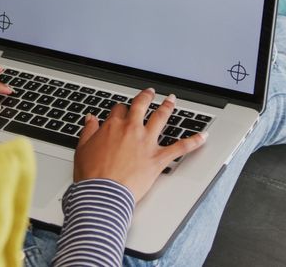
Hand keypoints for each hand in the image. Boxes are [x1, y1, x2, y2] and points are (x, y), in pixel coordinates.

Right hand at [73, 88, 206, 202]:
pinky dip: (194, 141)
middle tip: (151, 92)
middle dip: (146, 97)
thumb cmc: (91, 175)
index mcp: (112, 127)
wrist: (103, 193)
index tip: (122, 110)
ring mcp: (147, 142)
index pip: (119, 110)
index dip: (121, 109)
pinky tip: (203, 136)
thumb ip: (88, 131)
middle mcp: (131, 130)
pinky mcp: (158, 158)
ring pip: (161, 118)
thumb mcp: (82, 149)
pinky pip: (180, 147)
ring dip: (168, 107)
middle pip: (142, 106)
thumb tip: (90, 119)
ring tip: (172, 100)